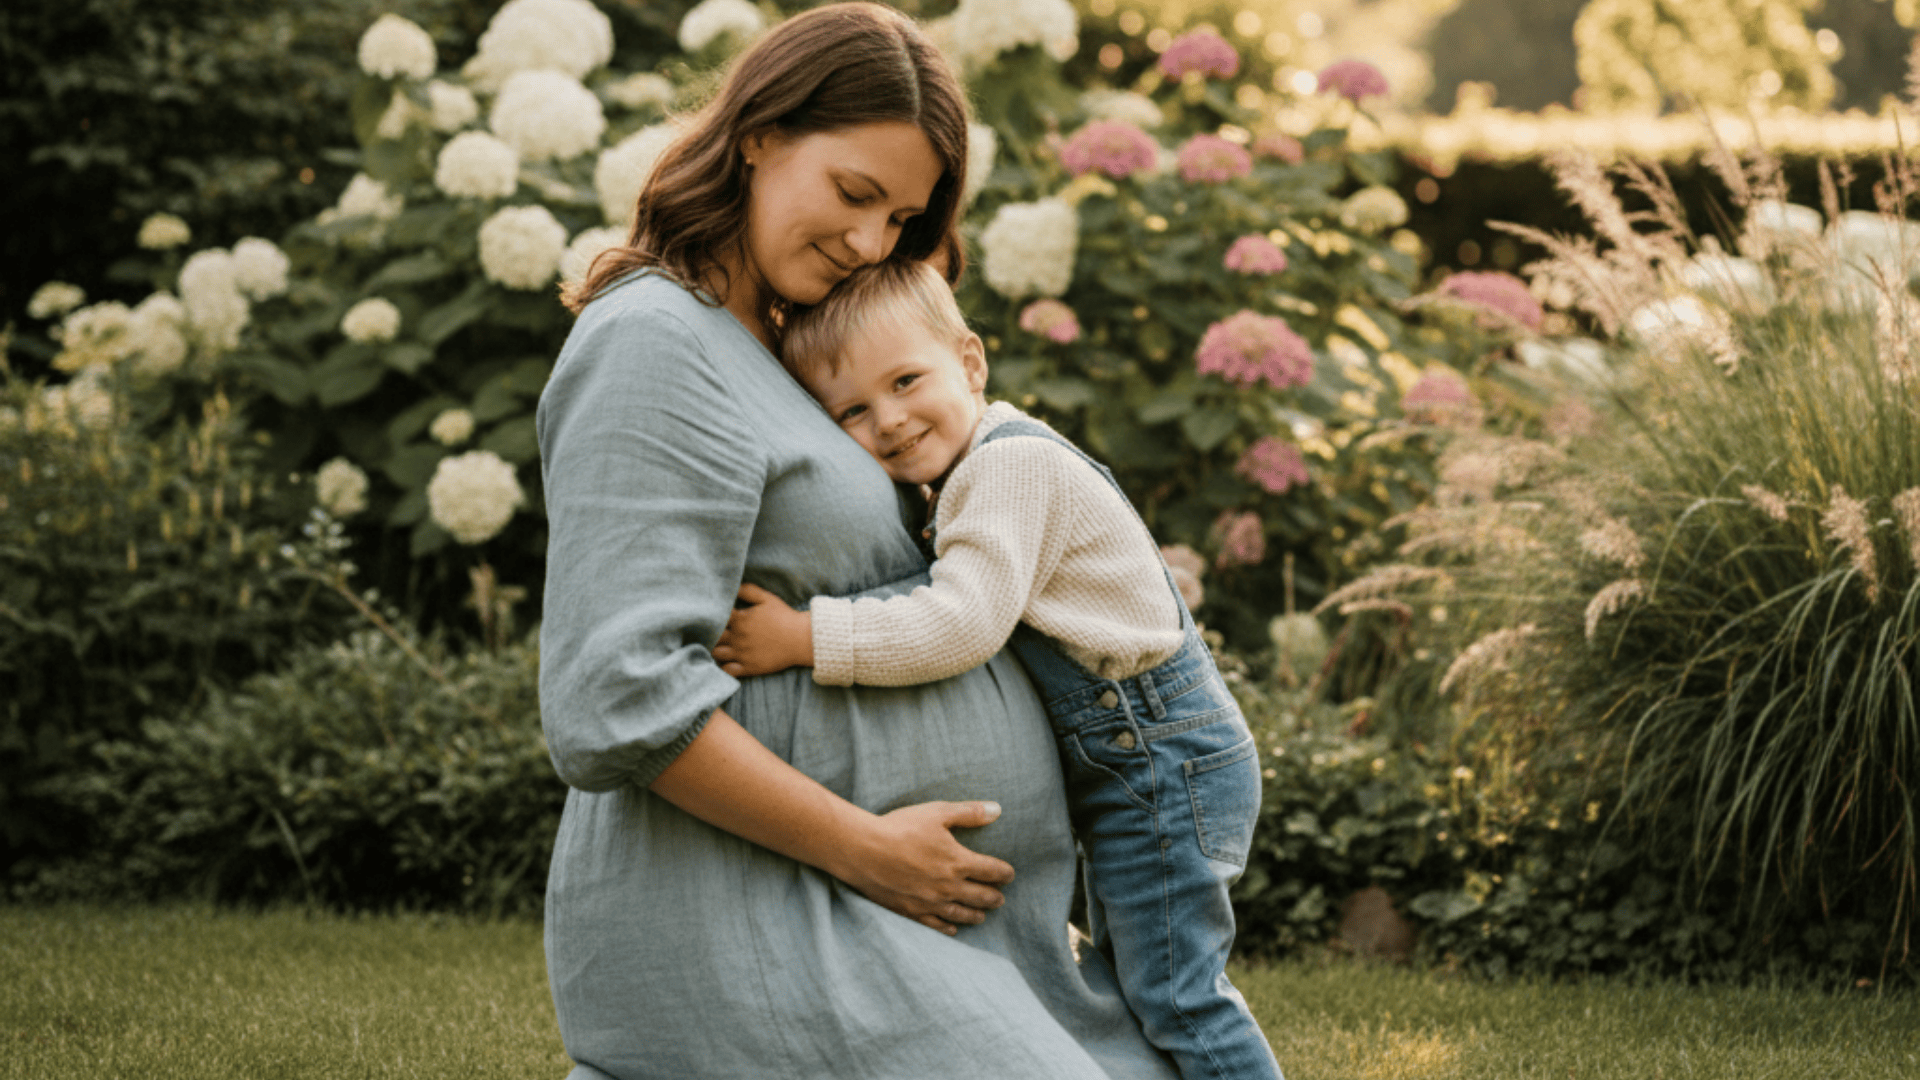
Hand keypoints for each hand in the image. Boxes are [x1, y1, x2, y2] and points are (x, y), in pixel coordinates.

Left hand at [714, 583, 812, 675]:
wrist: (801, 639)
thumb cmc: (784, 617)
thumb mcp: (767, 598)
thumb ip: (747, 590)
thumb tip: (731, 587)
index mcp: (740, 620)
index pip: (713, 617)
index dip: (710, 615)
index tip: (712, 614)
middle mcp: (737, 638)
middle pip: (711, 636)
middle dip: (709, 632)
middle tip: (710, 630)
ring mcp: (742, 654)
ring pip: (716, 653)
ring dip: (713, 649)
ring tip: (717, 645)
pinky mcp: (749, 667)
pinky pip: (727, 670)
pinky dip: (723, 666)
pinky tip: (726, 661)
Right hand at [831, 801, 1014, 935]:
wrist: (863, 851)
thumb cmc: (900, 827)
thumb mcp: (937, 812)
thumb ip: (969, 813)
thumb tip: (997, 810)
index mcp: (958, 862)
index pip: (991, 871)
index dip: (1004, 873)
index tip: (1010, 875)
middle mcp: (948, 887)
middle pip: (980, 896)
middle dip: (994, 897)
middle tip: (1000, 898)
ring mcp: (930, 903)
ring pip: (961, 914)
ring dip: (976, 914)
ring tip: (983, 915)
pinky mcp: (911, 912)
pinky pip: (936, 925)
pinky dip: (948, 927)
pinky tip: (953, 928)